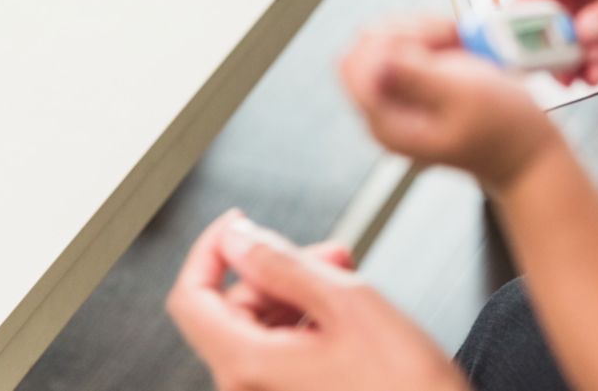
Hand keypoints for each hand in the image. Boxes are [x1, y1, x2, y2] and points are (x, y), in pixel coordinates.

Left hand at [167, 210, 466, 390]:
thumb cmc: (406, 388)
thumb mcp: (349, 304)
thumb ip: (284, 264)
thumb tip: (239, 239)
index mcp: (247, 365)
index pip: (191, 297)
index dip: (212, 250)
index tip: (239, 223)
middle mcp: (247, 389)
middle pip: (232, 309)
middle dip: (278, 270)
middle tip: (332, 255)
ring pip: (260, 328)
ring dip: (298, 293)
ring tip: (349, 283)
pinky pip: (281, 352)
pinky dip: (308, 322)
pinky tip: (348, 315)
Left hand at [340, 15, 559, 188]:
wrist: (526, 150)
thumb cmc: (503, 131)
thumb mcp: (464, 97)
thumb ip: (415, 77)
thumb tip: (374, 61)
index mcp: (386, 122)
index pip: (355, 62)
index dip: (390, 39)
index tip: (430, 43)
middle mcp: (385, 109)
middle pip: (369, 42)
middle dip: (411, 30)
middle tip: (450, 40)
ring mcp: (400, 94)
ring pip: (389, 35)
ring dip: (426, 29)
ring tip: (459, 42)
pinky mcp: (418, 81)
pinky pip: (411, 41)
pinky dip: (435, 34)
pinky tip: (460, 45)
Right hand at [521, 0, 597, 84]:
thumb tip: (581, 28)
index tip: (513, 23)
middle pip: (549, 13)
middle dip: (540, 37)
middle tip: (533, 58)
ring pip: (560, 42)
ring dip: (559, 60)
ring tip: (567, 74)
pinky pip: (581, 64)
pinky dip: (580, 72)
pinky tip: (590, 77)